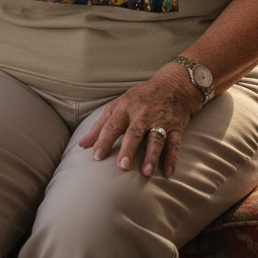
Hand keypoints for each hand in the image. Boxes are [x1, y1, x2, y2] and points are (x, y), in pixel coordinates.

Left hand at [78, 64, 199, 176]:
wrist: (173, 84)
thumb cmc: (140, 98)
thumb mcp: (119, 105)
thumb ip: (100, 126)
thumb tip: (81, 145)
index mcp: (126, 108)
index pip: (112, 125)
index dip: (104, 140)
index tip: (96, 156)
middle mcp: (143, 114)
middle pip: (135, 132)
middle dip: (128, 148)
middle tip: (122, 166)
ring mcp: (161, 120)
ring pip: (156, 139)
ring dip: (152, 156)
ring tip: (147, 172)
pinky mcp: (176, 126)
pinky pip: (175, 143)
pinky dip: (172, 157)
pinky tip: (168, 172)